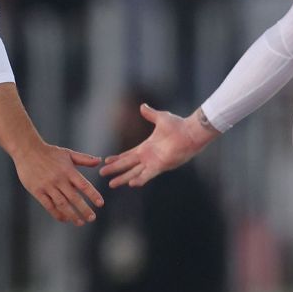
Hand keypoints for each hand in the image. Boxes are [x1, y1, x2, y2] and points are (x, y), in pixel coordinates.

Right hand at [15, 144, 104, 225]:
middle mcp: (59, 179)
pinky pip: (49, 205)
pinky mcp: (37, 191)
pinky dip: (57, 214)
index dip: (93, 194)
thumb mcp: (68, 153)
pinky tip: (64, 219)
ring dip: (72, 215)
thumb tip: (100, 161)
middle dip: (84, 209)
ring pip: (62, 204)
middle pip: (74, 198)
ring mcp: (47, 186)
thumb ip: (84, 159)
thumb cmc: (49, 152)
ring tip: (80, 222)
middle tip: (92, 218)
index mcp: (68, 170)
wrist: (27, 150)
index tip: (100, 204)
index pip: (83, 185)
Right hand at [100, 104, 217, 188]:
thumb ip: (150, 114)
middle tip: (102, 173)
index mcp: (146, 147)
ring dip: (123, 178)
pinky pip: (147, 175)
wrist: (191, 132)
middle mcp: (148, 157)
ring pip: (134, 173)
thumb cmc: (178, 125)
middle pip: (127, 165)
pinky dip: (140, 180)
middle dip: (115, 169)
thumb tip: (142, 106)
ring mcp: (154, 163)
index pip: (128, 155)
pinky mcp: (160, 166)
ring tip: (112, 184)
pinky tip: (130, 184)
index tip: (106, 161)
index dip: (117, 159)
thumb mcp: (160, 118)